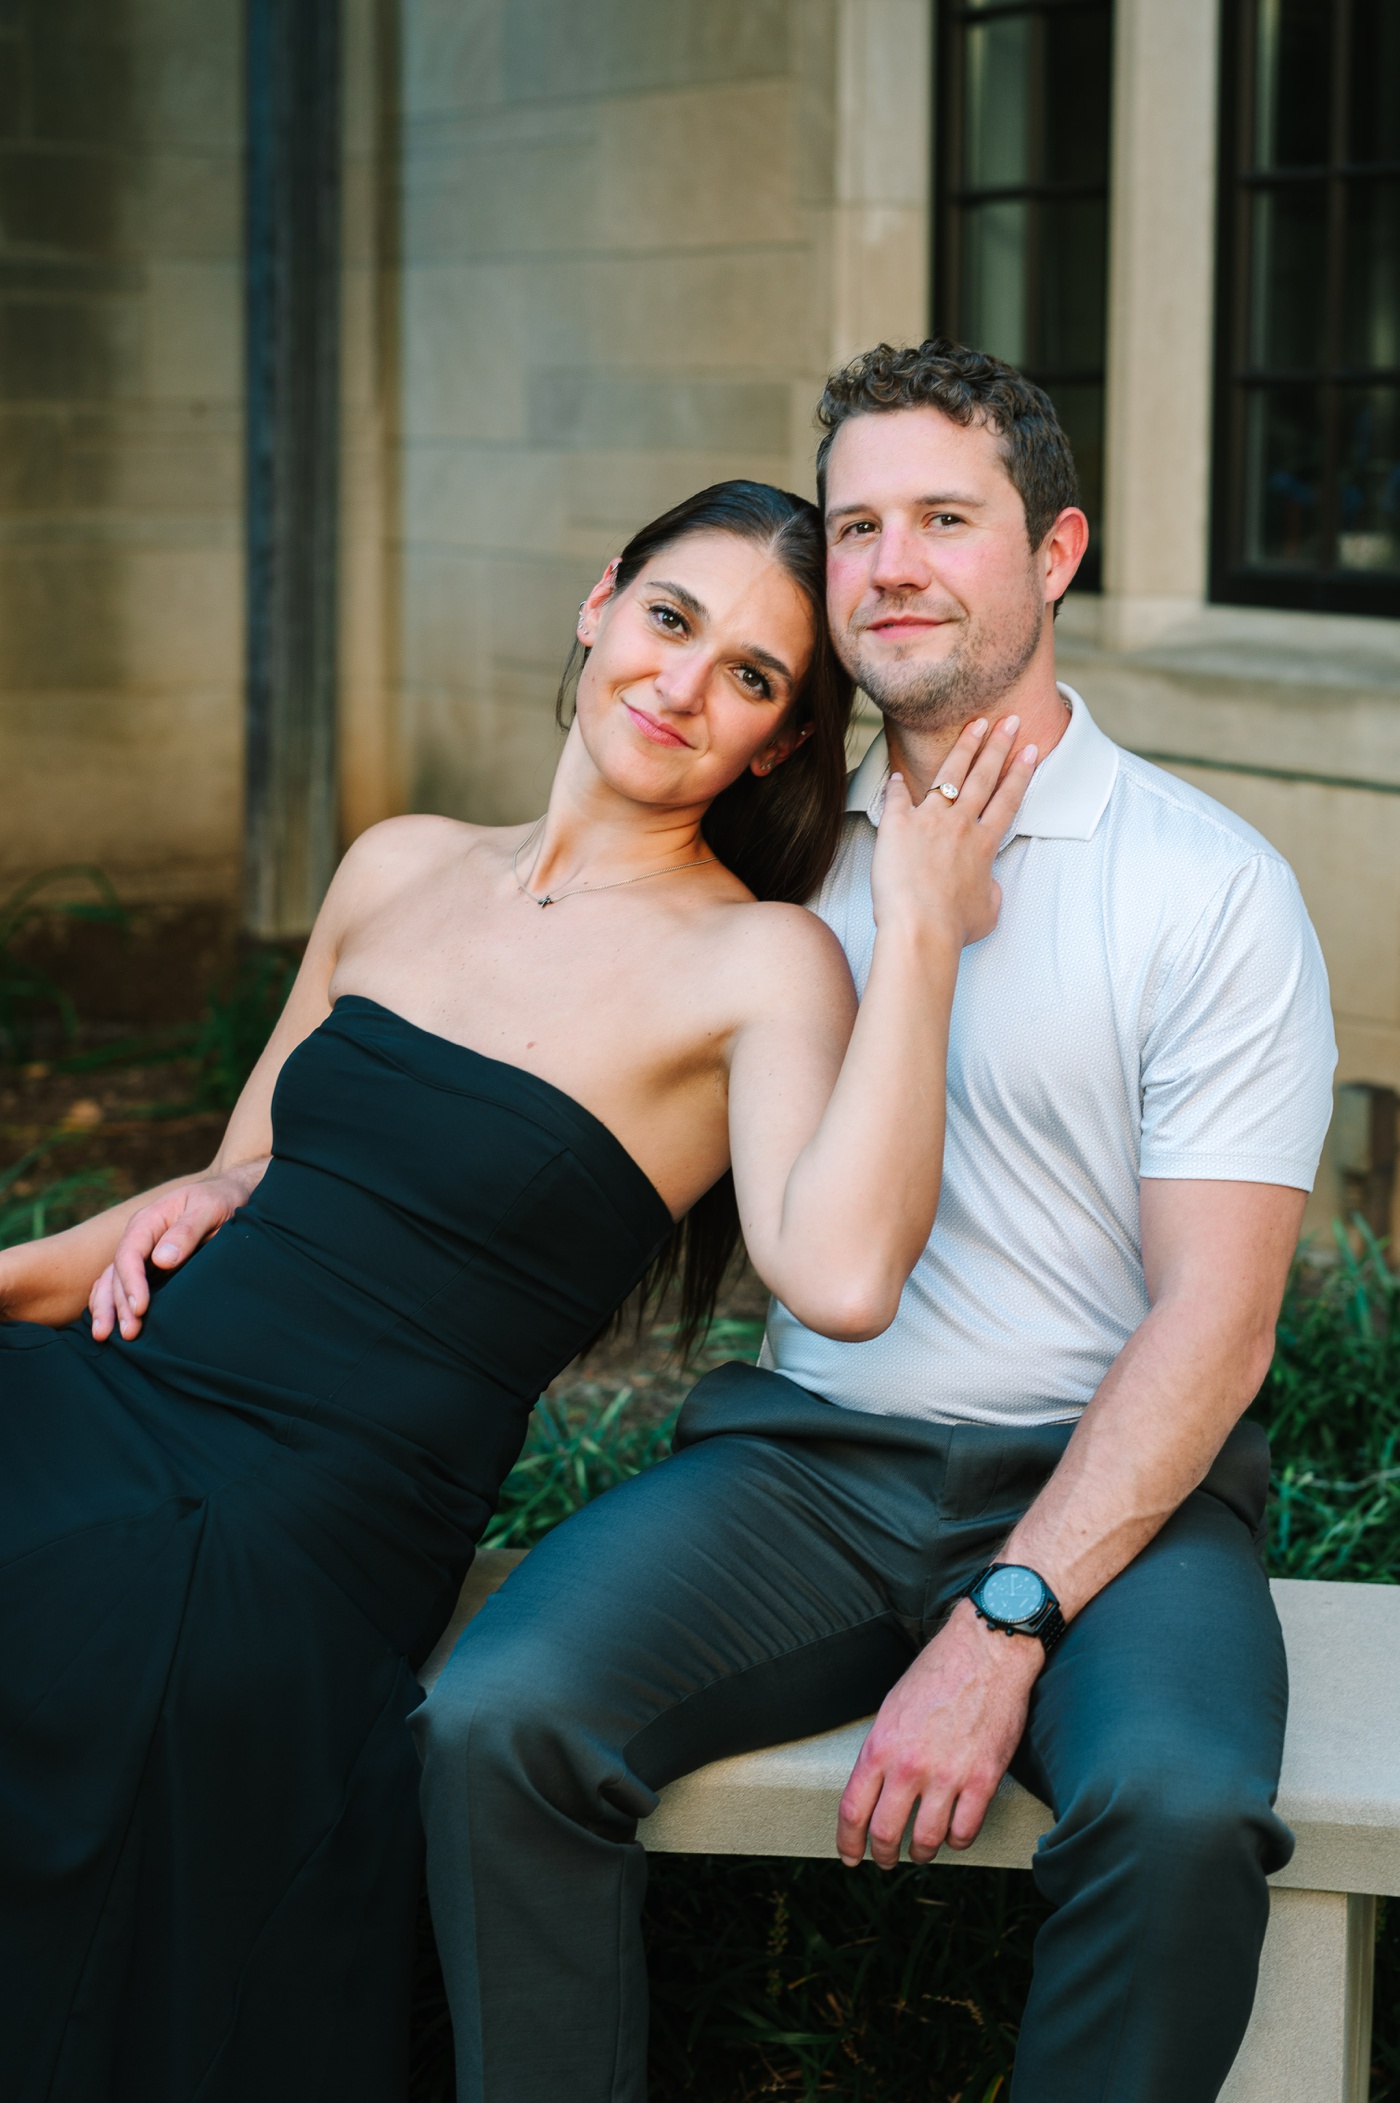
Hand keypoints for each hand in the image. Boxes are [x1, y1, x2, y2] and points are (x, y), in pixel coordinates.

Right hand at [88, 1160, 267, 1341]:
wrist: (229, 1195)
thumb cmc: (220, 1200)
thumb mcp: (209, 1209)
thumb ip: (187, 1232)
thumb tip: (162, 1260)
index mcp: (147, 1221)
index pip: (129, 1255)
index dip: (132, 1283)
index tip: (141, 1308)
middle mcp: (138, 1239)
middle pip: (117, 1274)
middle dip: (118, 1305)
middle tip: (128, 1334)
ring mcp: (141, 1254)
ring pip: (112, 1282)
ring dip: (108, 1309)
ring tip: (104, 1337)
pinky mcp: (149, 1268)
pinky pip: (121, 1286)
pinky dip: (112, 1304)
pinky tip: (109, 1326)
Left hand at [836, 1598, 1042, 1868]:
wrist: (985, 1653)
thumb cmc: (937, 1675)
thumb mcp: (892, 1709)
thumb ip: (881, 1752)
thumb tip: (873, 1790)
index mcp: (880, 1745)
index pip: (852, 1809)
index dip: (847, 1841)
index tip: (850, 1856)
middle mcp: (909, 1765)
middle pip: (884, 1833)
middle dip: (882, 1855)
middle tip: (885, 1861)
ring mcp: (947, 1775)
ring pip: (926, 1840)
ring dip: (921, 1852)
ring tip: (922, 1850)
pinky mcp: (983, 1779)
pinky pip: (965, 1831)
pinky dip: (957, 1840)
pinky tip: (954, 1834)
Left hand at [870, 715, 1035, 948]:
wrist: (921, 929)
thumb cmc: (954, 928)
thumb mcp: (989, 911)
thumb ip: (991, 890)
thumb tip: (988, 884)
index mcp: (985, 844)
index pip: (1008, 799)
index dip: (1021, 772)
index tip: (1030, 750)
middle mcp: (961, 824)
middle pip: (984, 776)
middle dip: (999, 744)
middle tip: (1009, 720)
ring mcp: (929, 820)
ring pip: (951, 774)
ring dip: (965, 746)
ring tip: (975, 724)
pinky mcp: (898, 825)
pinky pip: (897, 796)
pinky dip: (896, 784)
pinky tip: (897, 774)